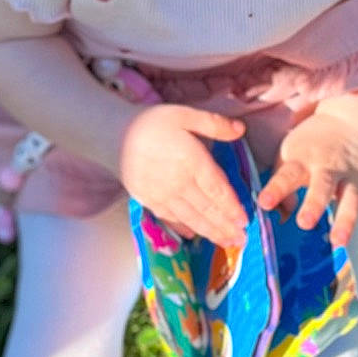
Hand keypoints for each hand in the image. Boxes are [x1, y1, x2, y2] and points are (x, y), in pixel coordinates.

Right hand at [116, 104, 247, 248]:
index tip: (245, 220)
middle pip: (207, 209)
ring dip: (210, 232)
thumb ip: (214, 124)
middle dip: (226, 226)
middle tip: (241, 240)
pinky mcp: (148, 200)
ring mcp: (162, 195)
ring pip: (191, 218)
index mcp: (191, 161)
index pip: (217, 190)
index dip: (232, 207)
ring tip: (225, 242)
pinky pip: (170, 219)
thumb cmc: (151, 122)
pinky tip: (194, 235)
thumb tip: (241, 129)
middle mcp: (178, 183)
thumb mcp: (184, 114)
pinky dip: (184, 228)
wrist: (112, 134)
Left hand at [257, 112, 357, 250]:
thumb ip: (282, 184)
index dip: (276, 189)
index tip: (264, 204)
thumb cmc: (308, 146)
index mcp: (303, 159)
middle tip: (305, 222)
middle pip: (323, 185)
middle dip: (315, 204)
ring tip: (339, 241)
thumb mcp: (288, 154)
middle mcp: (329, 167)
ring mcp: (351, 177)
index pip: (287, 175)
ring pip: (351, 198)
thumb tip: (279, 216)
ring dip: (346, 219)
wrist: (345, 122)